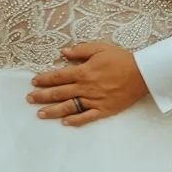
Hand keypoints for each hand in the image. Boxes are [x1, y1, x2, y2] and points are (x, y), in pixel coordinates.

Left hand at [27, 42, 146, 124]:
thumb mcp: (100, 48)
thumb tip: (64, 52)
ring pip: (69, 107)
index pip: (58, 76)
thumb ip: (81, 50)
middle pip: (59, 93)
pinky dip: (76, 121)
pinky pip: (87, 117)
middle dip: (42, 96)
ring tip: (40, 114)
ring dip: (53, 110)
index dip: (44, 79)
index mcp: (84, 72)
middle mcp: (86, 87)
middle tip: (29, 99)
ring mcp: (95, 100)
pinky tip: (65, 123)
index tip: (34, 82)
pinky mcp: (104, 110)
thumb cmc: (121, 59)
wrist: (142, 74)